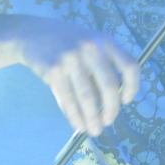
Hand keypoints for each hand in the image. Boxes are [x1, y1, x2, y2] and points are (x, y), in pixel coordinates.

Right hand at [17, 20, 139, 136]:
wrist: (32, 34)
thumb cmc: (67, 44)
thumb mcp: (89, 45)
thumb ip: (102, 67)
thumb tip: (112, 103)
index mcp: (105, 40)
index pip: (129, 65)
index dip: (132, 86)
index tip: (126, 101)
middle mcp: (91, 47)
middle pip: (109, 85)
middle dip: (110, 109)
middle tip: (108, 122)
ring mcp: (71, 57)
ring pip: (87, 96)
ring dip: (92, 118)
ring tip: (94, 130)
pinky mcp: (54, 69)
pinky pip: (68, 99)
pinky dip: (74, 115)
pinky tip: (78, 124)